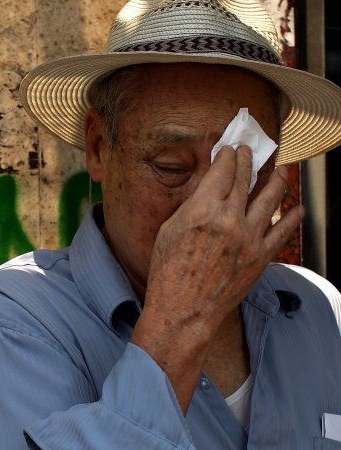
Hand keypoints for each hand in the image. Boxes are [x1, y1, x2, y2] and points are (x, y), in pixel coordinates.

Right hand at [132, 145, 303, 411]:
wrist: (184, 310)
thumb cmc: (168, 273)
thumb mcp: (169, 231)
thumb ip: (191, 206)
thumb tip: (206, 189)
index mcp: (202, 210)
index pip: (222, 172)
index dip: (227, 156)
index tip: (230, 149)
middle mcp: (230, 219)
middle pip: (245, 180)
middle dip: (248, 162)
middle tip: (250, 152)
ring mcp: (250, 238)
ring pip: (270, 199)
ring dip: (276, 180)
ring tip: (279, 171)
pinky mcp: (261, 256)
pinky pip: (284, 232)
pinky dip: (292, 218)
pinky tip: (297, 208)